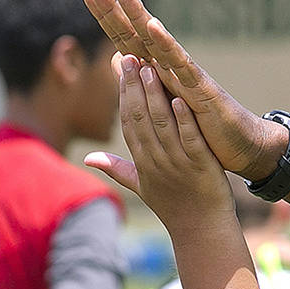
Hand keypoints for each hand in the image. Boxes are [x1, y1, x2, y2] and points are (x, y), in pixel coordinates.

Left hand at [82, 0, 285, 180]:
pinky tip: (154, 27)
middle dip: (114, 8)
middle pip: (135, 33)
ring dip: (139, 15)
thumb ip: (137, 81)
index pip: (124, 39)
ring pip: (157, 41)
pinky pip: (182, 65)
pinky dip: (168, 46)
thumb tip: (116, 58)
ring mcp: (185, 75)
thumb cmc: (201, 127)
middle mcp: (169, 67)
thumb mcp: (160, 104)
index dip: (106, 16)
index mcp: (155, 72)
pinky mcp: (202, 88)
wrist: (239, 145)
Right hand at [85, 55, 233, 233]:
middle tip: (132, 56)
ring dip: (156, 95)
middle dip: (134, 86)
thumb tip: (88, 158)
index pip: (128, 122)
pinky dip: (185, 119)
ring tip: (153, 67)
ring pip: (162, 125)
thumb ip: (116, 168)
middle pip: (140, 119)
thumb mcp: (140, 187)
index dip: (124, 93)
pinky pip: (190, 139)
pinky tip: (181, 98)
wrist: (201, 232)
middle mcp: (156, 161)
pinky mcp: (201, 167)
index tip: (122, 66)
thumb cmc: (173, 207)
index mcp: (142, 162)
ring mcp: (178, 164)